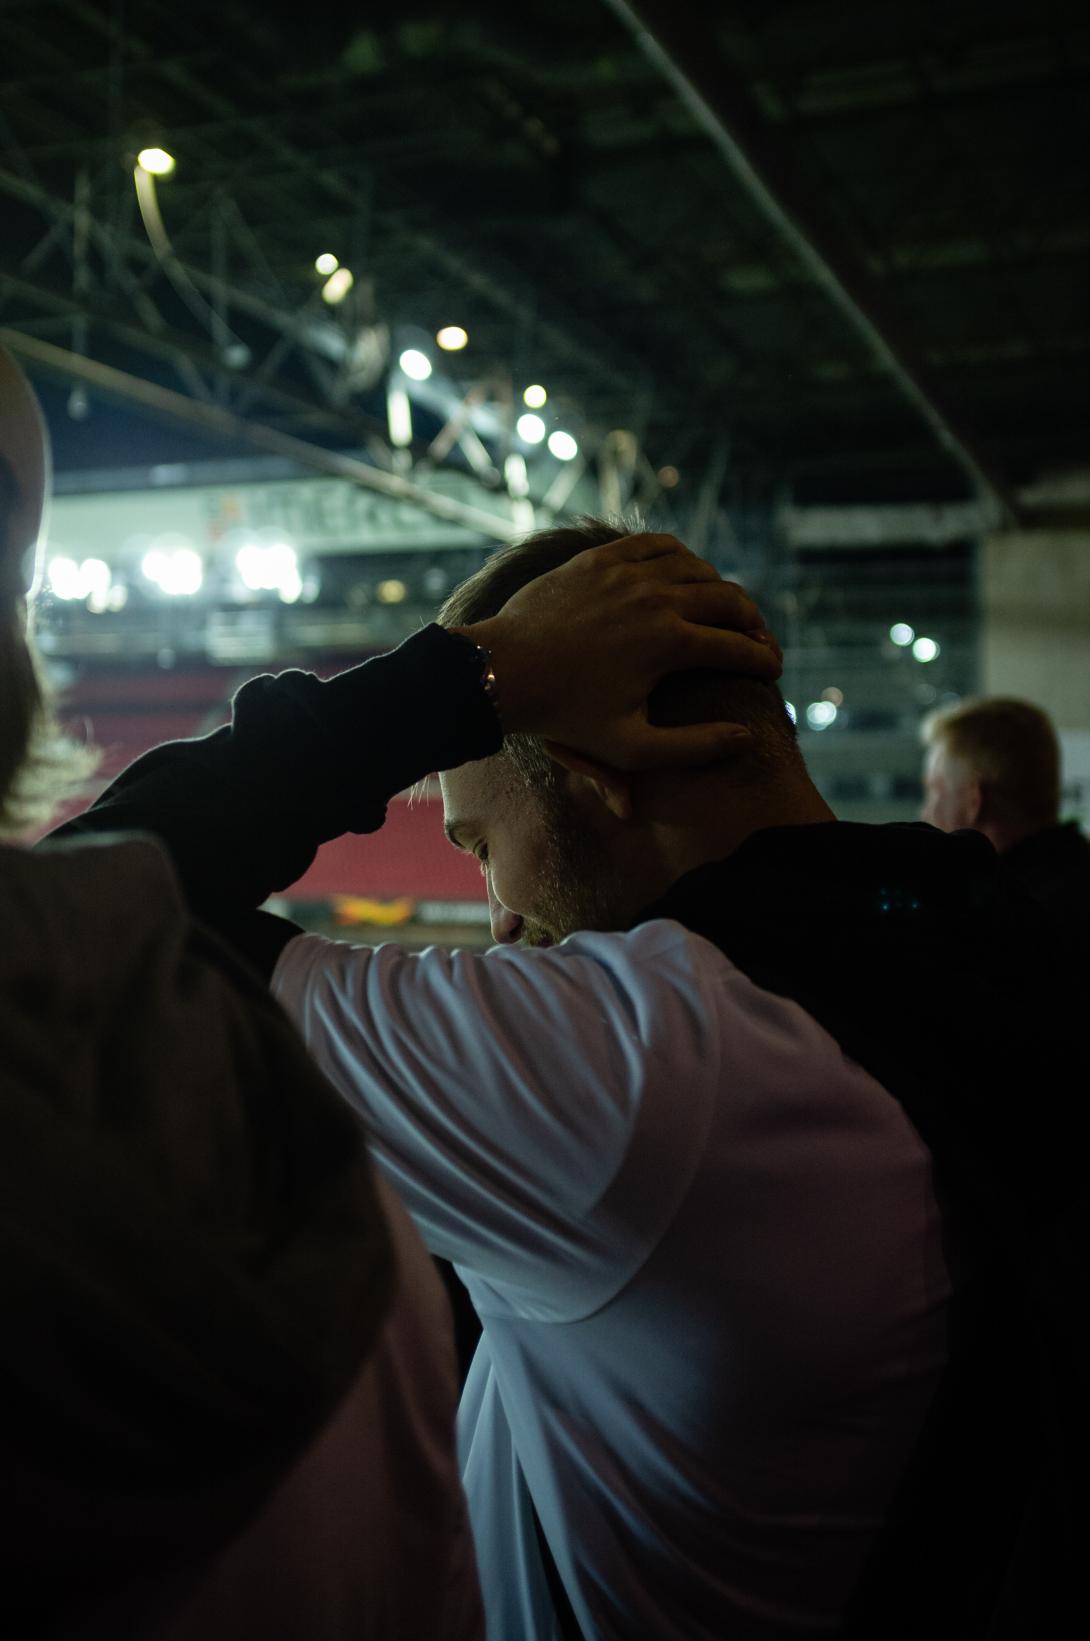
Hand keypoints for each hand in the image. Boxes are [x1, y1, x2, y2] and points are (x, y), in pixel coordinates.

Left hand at [454, 533, 782, 770]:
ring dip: (719, 589)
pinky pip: (657, 544)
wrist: (503, 672)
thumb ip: (692, 747)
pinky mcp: (602, 558)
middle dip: (753, 622)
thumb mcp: (630, 747)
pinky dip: (681, 559)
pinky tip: (685, 576)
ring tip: (725, 612)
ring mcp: (628, 571)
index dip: (763, 661)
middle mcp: (656, 598)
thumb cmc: (565, 717)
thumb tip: (746, 735)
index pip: (737, 647)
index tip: (772, 672)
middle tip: (758, 641)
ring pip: (697, 567)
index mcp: (669, 643)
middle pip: (729, 600)